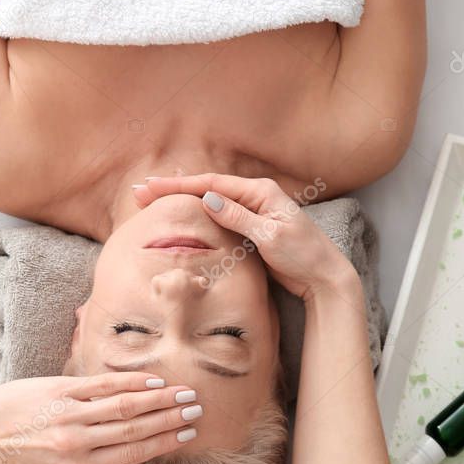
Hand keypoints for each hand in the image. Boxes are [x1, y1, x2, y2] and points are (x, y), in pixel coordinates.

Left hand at [0, 372, 200, 463]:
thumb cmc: (24, 456)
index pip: (131, 454)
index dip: (162, 443)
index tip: (186, 435)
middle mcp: (77, 442)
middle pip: (132, 429)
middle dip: (167, 420)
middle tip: (195, 411)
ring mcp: (69, 414)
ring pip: (122, 406)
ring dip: (157, 399)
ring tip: (183, 394)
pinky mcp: (60, 390)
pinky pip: (101, 385)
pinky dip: (129, 383)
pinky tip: (151, 381)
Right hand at [134, 174, 355, 299]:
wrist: (324, 278)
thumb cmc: (304, 256)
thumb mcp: (270, 236)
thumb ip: (239, 217)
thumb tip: (208, 199)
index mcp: (260, 192)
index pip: (211, 185)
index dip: (178, 186)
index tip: (151, 187)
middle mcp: (255, 197)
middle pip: (206, 190)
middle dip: (173, 190)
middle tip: (140, 192)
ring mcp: (253, 212)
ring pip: (210, 203)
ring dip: (182, 201)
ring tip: (152, 199)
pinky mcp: (251, 229)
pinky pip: (219, 218)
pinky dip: (197, 216)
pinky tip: (181, 216)